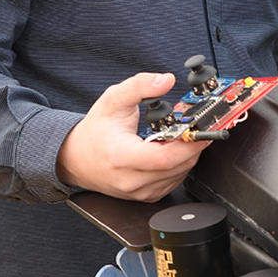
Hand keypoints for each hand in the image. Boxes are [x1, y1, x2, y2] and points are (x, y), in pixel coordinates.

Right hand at [55, 70, 212, 201]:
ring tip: (183, 136)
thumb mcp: (113, 100)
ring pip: (178, 176)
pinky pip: (172, 182)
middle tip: (198, 127)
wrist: (76, 158)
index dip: (189, 144)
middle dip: (193, 146)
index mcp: (122, 157)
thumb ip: (140, 86)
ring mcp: (139, 192)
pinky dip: (179, 166)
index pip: (164, 158)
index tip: (201, 130)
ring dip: (188, 156)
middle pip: (177, 167)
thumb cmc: (95, 131)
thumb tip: (165, 80)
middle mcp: (131, 180)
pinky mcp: (145, 196)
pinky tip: (173, 150)